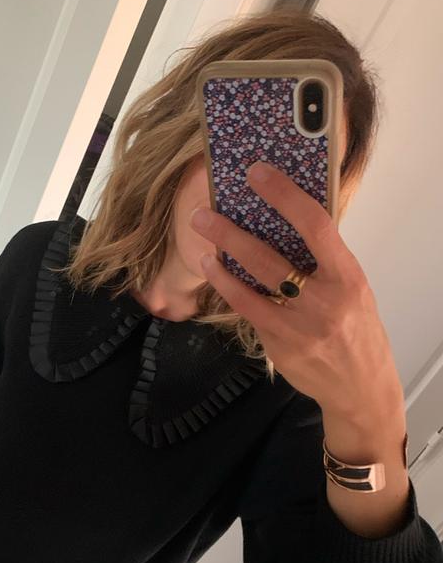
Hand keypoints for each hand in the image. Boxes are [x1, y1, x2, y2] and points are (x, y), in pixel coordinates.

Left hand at [189, 160, 404, 420]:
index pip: (316, 226)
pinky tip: (219, 277)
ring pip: (248, 291)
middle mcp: (323, 303)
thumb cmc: (357, 331)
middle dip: (230, 235)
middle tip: (203, 216)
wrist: (360, 389)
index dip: (284, 196)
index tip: (258, 174)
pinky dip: (233, 292)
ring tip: (203, 249)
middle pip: (268, 260)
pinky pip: (250, 314)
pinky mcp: (279, 348)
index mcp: (347, 278)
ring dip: (220, 267)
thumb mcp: (353, 290)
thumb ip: (325, 263)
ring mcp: (298, 330)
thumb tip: (285, 224)